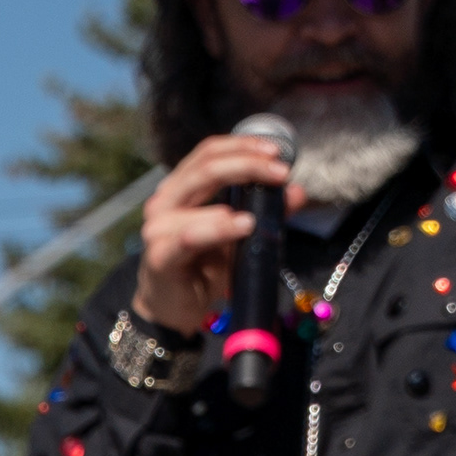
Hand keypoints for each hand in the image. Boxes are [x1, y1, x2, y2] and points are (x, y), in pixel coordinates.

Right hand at [128, 126, 295, 339]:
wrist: (174, 310)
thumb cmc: (202, 269)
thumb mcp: (240, 236)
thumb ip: (266, 212)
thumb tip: (297, 192)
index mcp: (181, 189)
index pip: (209, 152)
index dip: (243, 145)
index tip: (277, 153)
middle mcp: (166, 201)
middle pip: (205, 165)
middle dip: (248, 164)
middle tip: (281, 174)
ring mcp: (159, 227)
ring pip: (197, 191)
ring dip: (235, 189)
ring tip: (266, 202)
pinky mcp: (160, 256)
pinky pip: (190, 235)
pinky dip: (219, 227)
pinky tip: (243, 225)